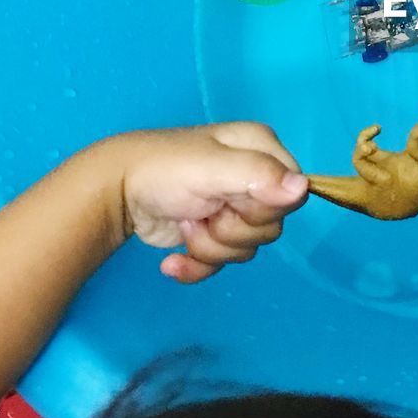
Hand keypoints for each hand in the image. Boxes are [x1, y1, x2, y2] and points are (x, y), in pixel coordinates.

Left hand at [91, 123, 307, 283]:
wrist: (115, 192)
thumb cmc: (164, 170)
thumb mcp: (212, 168)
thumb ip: (260, 175)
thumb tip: (302, 189)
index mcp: (262, 151)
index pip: (293, 194)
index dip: (264, 207)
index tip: (231, 201)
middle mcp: (253, 179)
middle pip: (271, 226)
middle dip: (231, 230)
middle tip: (202, 212)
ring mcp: (232, 208)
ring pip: (247, 248)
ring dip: (210, 247)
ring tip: (185, 225)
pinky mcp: (212, 234)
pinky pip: (223, 263)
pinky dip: (196, 266)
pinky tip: (173, 259)